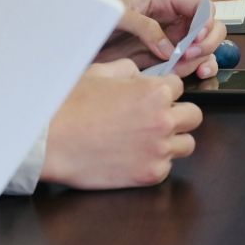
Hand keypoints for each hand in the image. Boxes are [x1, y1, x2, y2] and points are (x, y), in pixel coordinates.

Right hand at [41, 63, 203, 188]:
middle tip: (154, 119)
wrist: (50, 142)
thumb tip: (139, 75)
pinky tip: (133, 156)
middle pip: (193, 116)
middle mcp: (164, 120)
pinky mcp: (150, 174)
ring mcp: (159, 150)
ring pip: (187, 144)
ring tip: (146, 139)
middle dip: (176, 114)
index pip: (179, 87)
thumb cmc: (70, 106)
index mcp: (154, 92)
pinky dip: (154, 162)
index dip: (162, 91)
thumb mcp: (99, 73)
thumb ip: (128, 70)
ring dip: (171, 140)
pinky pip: (167, 167)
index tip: (150, 98)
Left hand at [104, 0, 226, 77]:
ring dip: (204, 58)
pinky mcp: (169, 57)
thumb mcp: (120, 16)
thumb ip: (145, 28)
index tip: (197, 37)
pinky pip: (193, 63)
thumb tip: (168, 49)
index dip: (206, 21)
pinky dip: (199, 68)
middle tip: (190, 55)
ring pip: (206, 47)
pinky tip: (196, 74)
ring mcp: (175, 39)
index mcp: (167, 0)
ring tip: (188, 67)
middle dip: (207, 42)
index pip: (202, 6)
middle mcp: (176, 19)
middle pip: (211, 27)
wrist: (84, 40)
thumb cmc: (100, 19)